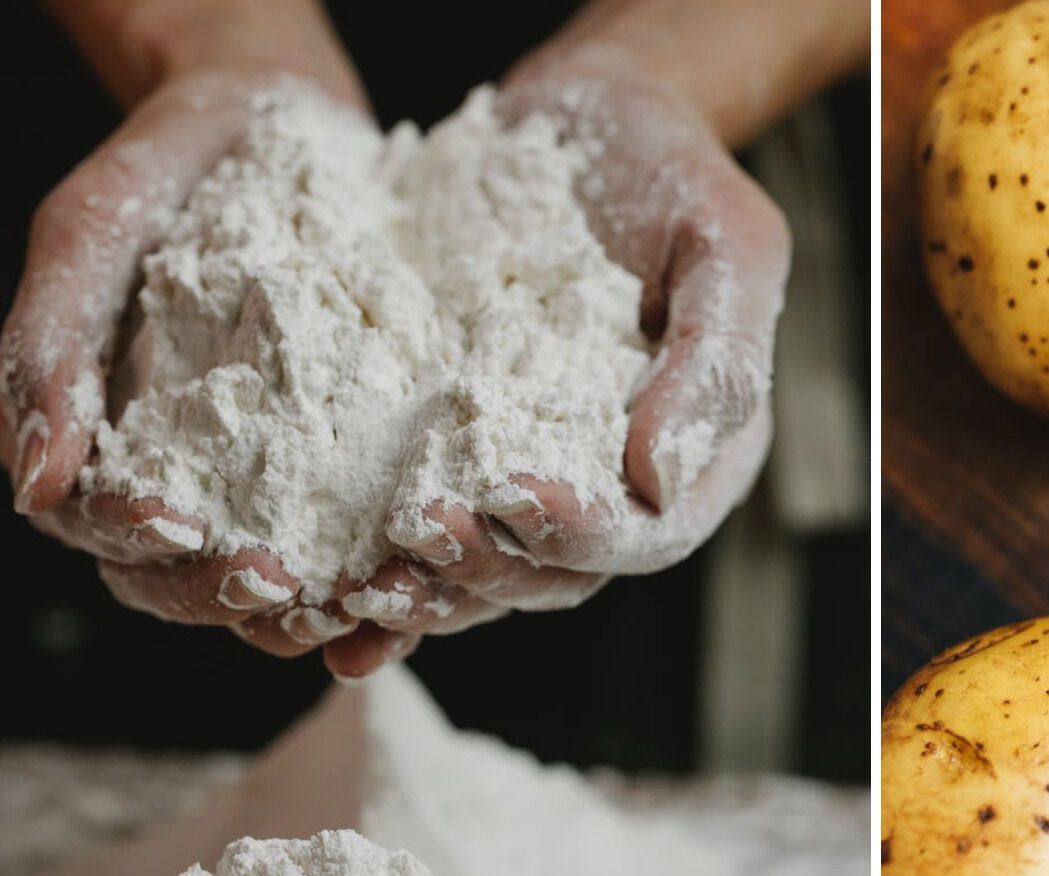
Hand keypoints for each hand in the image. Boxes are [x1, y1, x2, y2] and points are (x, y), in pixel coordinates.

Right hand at [0, 1, 476, 676]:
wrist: (278, 117)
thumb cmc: (167, 169)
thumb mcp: (89, 233)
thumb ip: (47, 349)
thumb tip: (36, 484)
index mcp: (94, 442)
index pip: (97, 526)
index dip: (132, 540)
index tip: (179, 525)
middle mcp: (176, 478)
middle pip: (179, 580)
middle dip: (224, 593)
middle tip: (282, 585)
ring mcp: (262, 481)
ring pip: (269, 584)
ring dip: (308, 607)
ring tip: (357, 598)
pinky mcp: (345, 464)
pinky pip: (357, 536)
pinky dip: (381, 567)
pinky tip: (418, 568)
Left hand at [381, 49, 789, 615]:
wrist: (594, 116)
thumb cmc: (677, 171)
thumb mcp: (731, 244)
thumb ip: (717, 358)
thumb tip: (658, 476)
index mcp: (696, 454)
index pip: (646, 531)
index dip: (583, 531)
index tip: (516, 495)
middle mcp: (613, 483)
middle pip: (554, 572)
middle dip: (484, 567)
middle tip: (416, 534)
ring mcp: (532, 469)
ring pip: (480, 566)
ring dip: (421, 586)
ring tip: (354, 581)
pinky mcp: (456, 445)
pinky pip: (416, 515)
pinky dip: (370, 551)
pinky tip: (317, 568)